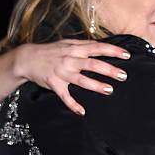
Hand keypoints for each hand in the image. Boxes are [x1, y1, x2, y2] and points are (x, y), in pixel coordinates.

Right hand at [14, 39, 130, 114]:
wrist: (27, 58)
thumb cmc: (51, 51)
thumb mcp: (67, 43)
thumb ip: (83, 46)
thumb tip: (101, 47)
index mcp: (75, 48)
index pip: (98, 48)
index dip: (112, 51)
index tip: (126, 55)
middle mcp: (70, 59)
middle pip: (92, 64)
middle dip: (109, 70)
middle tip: (123, 76)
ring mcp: (62, 72)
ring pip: (81, 80)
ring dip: (96, 85)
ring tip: (109, 90)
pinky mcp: (54, 84)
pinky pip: (65, 96)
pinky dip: (73, 104)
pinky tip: (82, 111)